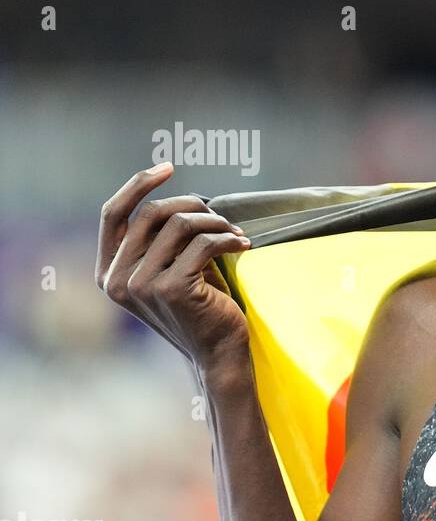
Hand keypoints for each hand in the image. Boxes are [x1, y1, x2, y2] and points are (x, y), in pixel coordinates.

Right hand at [96, 162, 251, 371]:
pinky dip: (228, 238)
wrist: (218, 352)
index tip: (168, 168)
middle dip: (191, 204)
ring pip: (181, 225)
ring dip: (215, 222)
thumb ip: (159, 242)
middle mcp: (117, 279)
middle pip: (150, 213)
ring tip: (235, 232)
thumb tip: (180, 198)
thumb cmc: (199, 308)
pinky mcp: (172, 288)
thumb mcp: (168, 271)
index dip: (137, 184)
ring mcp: (141, 285)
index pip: (112, 214)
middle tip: (219, 214)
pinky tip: (243, 244)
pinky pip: (204, 243)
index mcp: (107, 273)